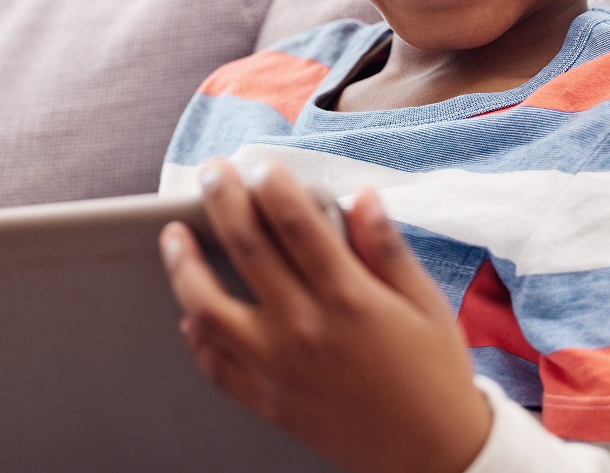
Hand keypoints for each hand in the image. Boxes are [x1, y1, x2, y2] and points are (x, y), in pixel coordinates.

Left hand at [160, 161, 491, 472]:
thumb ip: (387, 247)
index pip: (295, 221)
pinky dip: (197, 335)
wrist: (434, 457)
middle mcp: (306, 327)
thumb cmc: (435, 375)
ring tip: (174, 236)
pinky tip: (192, 312)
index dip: (272, 183)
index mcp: (350, 296)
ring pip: (208, 306)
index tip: (262, 165)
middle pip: (246, 246)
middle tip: (212, 174)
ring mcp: (280, 366)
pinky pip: (215, 365)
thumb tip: (361, 197)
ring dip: (184, 265)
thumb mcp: (425, 302)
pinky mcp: (269, 401)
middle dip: (221, 198)